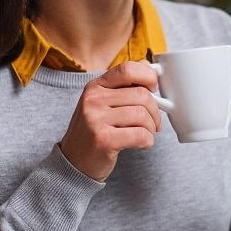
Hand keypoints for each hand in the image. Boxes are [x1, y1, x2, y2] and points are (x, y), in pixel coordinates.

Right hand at [59, 61, 161, 180]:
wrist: (74, 162)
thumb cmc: (95, 130)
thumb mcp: (103, 103)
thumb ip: (124, 86)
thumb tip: (149, 67)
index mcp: (95, 86)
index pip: (127, 69)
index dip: (148, 75)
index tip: (154, 88)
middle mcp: (93, 99)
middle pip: (141, 94)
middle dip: (156, 110)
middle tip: (155, 122)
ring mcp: (96, 119)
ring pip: (142, 115)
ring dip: (152, 127)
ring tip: (147, 133)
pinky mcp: (103, 140)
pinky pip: (140, 135)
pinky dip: (148, 141)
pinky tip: (142, 144)